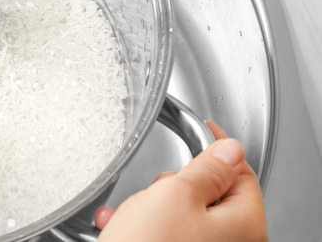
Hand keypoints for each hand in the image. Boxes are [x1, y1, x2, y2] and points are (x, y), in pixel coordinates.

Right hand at [95, 122, 267, 241]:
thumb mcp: (176, 194)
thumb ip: (207, 168)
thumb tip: (229, 150)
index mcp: (245, 227)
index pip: (242, 173)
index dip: (220, 149)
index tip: (206, 132)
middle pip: (210, 195)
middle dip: (175, 185)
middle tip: (157, 190)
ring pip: (181, 215)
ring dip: (150, 207)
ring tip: (130, 215)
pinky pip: (162, 234)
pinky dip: (140, 227)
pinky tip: (119, 228)